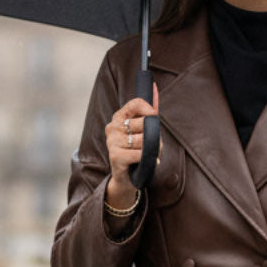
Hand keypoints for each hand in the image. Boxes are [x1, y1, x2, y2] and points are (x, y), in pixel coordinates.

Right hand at [105, 84, 159, 206]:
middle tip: (149, 146)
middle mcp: (113, 127)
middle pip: (144, 124)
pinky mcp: (115, 156)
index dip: (148, 109)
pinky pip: (140, 153)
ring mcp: (112, 141)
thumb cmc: (137, 152)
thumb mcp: (144, 130)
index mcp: (119, 117)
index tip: (154, 116)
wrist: (126, 178)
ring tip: (145, 155)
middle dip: (153, 136)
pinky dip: (145, 159)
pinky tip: (141, 162)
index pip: (135, 103)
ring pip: (143, 140)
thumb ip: (149, 111)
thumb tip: (155, 87)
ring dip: (150, 150)